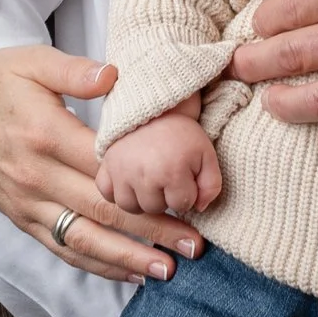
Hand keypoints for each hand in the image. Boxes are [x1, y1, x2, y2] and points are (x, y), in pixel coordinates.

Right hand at [0, 45, 199, 282]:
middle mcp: (36, 176)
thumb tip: (114, 76)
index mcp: (45, 134)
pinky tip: (129, 274)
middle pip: (101, 210)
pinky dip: (96, 264)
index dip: (146, 184)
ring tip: (168, 271)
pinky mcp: (22, 219)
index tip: (186, 195)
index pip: (103, 166)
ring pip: (83, 239)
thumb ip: (74, 69)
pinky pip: (62, 248)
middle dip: (151, 231)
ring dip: (127, 259)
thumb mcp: (31, 61)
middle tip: (194, 247)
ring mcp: (28, 203)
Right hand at [98, 103, 222, 218]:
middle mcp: (144, 174)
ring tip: (149, 181)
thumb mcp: (207, 154)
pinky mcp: (106, 165)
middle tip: (167, 177)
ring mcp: (122, 171)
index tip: (185, 177)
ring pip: (129, 206)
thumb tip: (200, 208)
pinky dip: (116, 191)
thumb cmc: (181, 133)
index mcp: (172, 171)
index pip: (181, 205)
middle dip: (164, 197)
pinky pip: (106, 193)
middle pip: (154, 208)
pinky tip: (129, 180)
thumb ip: (211, 185)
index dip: (187, 194)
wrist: (154, 107)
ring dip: (140, 198)